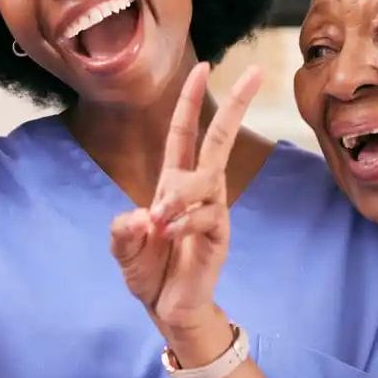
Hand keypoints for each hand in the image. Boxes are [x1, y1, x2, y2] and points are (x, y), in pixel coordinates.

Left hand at [109, 62, 260, 336]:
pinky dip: (181, 225)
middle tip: (255, 73)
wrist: (169, 309)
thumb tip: (138, 217)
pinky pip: (205, 218)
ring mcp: (212, 212)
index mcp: (173, 183)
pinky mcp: (218, 237)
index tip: (204, 67)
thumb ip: (122, 232)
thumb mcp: (123, 248)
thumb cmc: (150, 272)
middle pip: (219, 140)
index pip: (184, 133)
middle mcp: (198, 191)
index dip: (190, 100)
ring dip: (178, 196)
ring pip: (205, 181)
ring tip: (157, 221)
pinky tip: (166, 237)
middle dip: (235, 105)